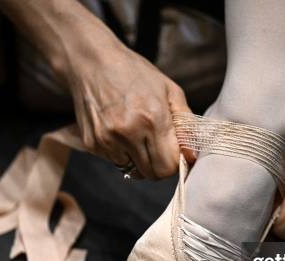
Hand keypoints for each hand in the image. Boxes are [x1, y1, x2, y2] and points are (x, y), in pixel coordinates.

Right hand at [0, 0, 190, 178]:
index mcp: (153, 118)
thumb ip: (186, 125)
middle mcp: (129, 132)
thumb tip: (192, 157)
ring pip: (132, 170)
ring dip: (138, 159)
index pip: (168, 166)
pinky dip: (120, 153)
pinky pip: (114, 162)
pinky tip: (118, 130)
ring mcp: (107, 139)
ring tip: (135, 132)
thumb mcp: (170, 91)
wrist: (92, 62)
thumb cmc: (136, 74)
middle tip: (156, 145)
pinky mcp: (92, 144)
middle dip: (157, 165)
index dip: (173, 162)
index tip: (172, 150)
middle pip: (151, 174)